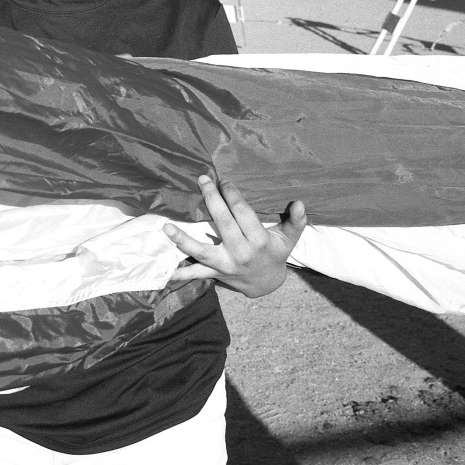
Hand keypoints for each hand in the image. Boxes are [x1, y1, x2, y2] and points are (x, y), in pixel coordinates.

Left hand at [164, 174, 305, 297]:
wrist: (266, 284)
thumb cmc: (275, 253)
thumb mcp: (289, 239)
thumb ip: (296, 221)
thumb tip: (300, 203)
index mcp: (259, 241)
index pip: (243, 213)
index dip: (232, 195)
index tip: (223, 180)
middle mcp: (241, 253)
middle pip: (223, 223)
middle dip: (211, 200)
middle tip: (202, 180)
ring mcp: (226, 265)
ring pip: (202, 252)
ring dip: (183, 240)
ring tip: (167, 227)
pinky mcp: (215, 273)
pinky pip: (195, 274)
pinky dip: (180, 273)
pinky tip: (164, 270)